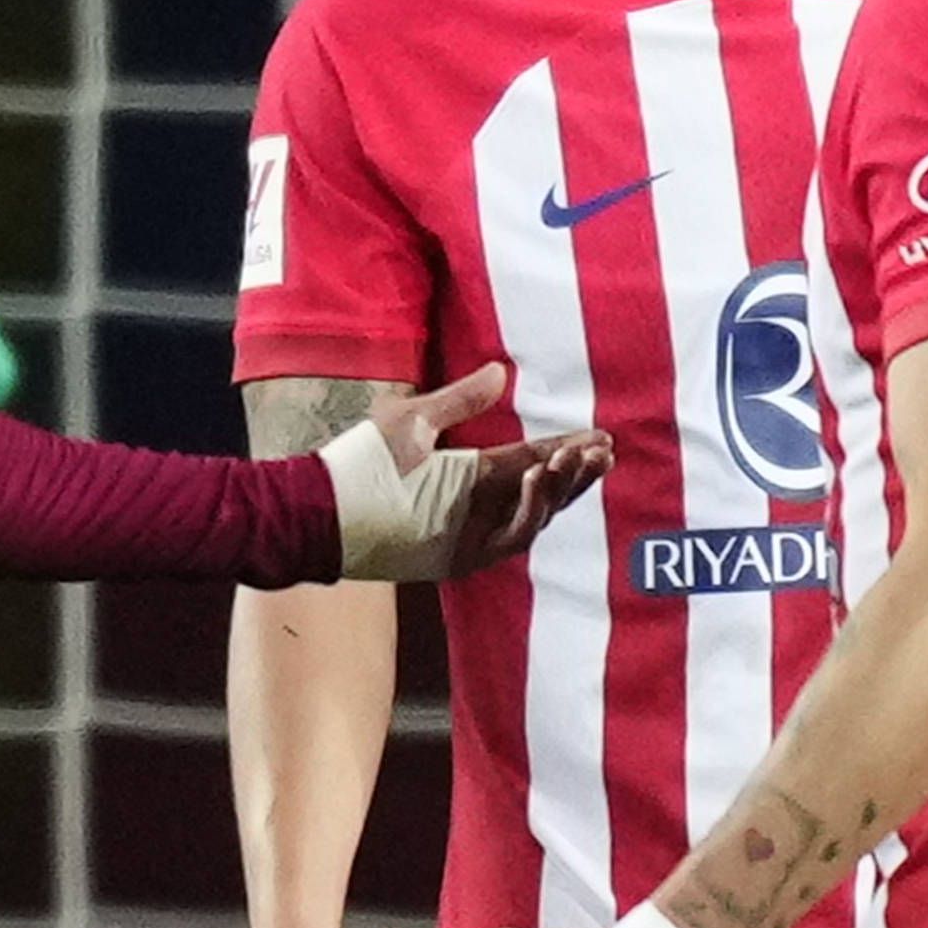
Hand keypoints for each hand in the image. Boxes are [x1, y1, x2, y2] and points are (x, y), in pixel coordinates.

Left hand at [319, 358, 618, 582]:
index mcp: (475, 473)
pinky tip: (536, 476)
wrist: (324, 506)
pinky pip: (510, 536)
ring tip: (571, 457)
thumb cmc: (361, 461)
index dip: (569, 449)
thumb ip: (460, 400)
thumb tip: (500, 371)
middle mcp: (483, 505)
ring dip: (560, 487)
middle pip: (547, 491)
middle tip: (602, 450)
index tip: (602, 436)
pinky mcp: (465, 555)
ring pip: (536, 514)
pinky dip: (528, 508)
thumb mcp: (413, 419)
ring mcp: (475, 532)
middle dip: (577, 472)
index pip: (536, 460)